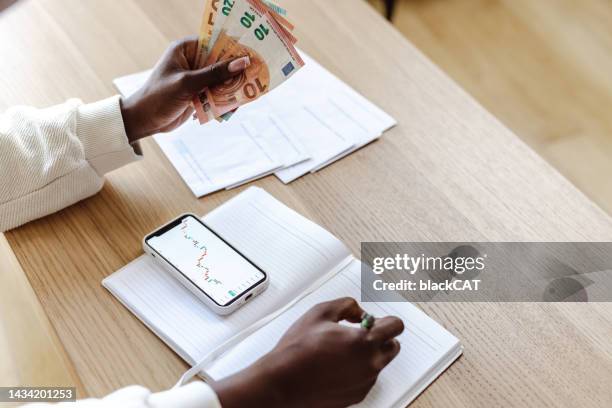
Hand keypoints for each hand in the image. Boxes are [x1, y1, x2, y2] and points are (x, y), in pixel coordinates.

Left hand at [120, 36, 249, 142]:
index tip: (252, 54)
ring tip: (249, 92)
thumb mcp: (188, 83)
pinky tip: (236, 104)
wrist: (144, 121)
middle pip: (221, 62)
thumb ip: (215, 73)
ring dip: (233, 86)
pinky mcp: (199, 93)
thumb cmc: (159, 96)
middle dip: (236, 70)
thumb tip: (242, 62)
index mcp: (186, 49)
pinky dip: (226, 98)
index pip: (215, 43)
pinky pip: (217, 92)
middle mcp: (192, 61)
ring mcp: (196, 78)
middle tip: (256, 74)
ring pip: (222, 79)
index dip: (233, 48)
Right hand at [212, 298, 403, 407]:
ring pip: (378, 363)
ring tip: (340, 351)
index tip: (377, 320)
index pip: (396, 326)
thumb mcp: (321, 312)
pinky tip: (336, 366)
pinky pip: (366, 378)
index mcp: (365, 341)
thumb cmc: (298, 351)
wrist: (283, 382)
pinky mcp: (357, 395)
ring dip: (367, 355)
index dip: (386, 320)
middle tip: (359, 334)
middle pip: (392, 346)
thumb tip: (358, 311)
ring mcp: (365, 382)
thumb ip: (348, 305)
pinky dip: (357, 371)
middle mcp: (370, 364)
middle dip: (380, 337)